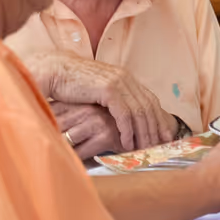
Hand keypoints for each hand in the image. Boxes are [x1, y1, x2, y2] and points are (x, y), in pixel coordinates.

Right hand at [26, 53, 171, 151]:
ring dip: (143, 133)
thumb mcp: (98, 92)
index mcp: (126, 78)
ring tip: (143, 150)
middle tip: (159, 147)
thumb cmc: (71, 85)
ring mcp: (119, 82)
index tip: (165, 136)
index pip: (150, 100)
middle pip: (149, 107)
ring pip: (139, 112)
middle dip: (155, 129)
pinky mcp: (108, 89)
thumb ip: (112, 101)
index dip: (159, 119)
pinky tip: (127, 143)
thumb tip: (122, 120)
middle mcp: (126, 78)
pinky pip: (124, 114)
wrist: (54, 70)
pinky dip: (127, 130)